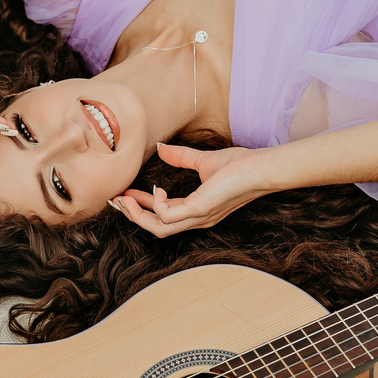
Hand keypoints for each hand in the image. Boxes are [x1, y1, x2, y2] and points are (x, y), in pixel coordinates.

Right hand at [115, 144, 271, 236]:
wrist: (261, 168)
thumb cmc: (240, 167)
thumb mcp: (204, 161)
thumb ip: (181, 157)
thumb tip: (160, 148)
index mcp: (197, 210)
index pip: (164, 216)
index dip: (142, 207)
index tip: (126, 195)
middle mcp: (196, 218)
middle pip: (157, 228)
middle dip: (134, 216)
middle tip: (117, 200)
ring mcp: (198, 216)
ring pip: (159, 228)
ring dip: (138, 215)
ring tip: (124, 199)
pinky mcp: (201, 209)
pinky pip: (168, 216)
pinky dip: (156, 205)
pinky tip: (155, 189)